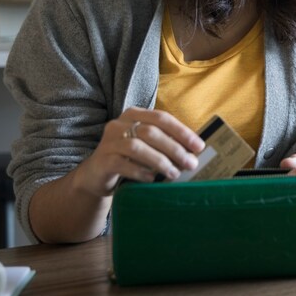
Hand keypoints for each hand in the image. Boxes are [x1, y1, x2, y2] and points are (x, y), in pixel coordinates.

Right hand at [72, 107, 203, 197]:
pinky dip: (140, 171)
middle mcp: (119, 124)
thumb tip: (194, 154)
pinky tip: (151, 179)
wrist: (96, 175)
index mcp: (134, 115)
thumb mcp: (148, 146)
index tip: (199, 147)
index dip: (182, 131)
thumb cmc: (129, 159)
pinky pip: (122, 164)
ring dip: (160, 161)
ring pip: (137, 147)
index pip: (161, 118)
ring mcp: (108, 142)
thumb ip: (166, 144)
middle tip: (191, 163)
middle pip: (151, 132)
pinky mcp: (102, 160)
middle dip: (175, 148)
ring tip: (174, 174)